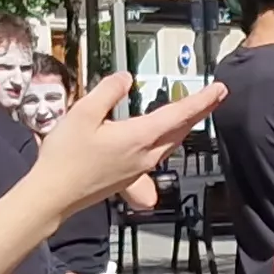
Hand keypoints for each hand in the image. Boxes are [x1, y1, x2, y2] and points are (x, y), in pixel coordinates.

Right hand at [38, 74, 227, 206]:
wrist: (53, 194)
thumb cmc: (65, 157)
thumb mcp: (83, 113)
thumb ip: (108, 92)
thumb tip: (125, 79)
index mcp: (138, 137)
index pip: (179, 114)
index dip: (201, 100)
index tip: (220, 90)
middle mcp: (145, 156)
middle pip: (180, 130)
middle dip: (200, 112)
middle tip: (215, 97)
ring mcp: (138, 169)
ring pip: (170, 144)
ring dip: (184, 127)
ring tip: (193, 113)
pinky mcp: (129, 178)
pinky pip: (156, 156)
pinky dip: (166, 142)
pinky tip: (161, 140)